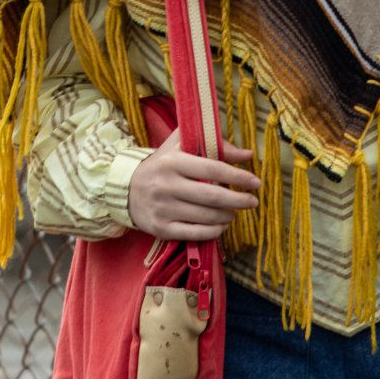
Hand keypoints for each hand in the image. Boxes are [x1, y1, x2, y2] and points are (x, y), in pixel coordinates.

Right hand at [127, 127, 259, 241]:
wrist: (124, 188)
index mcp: (172, 162)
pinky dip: (215, 231)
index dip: (238, 176)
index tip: (255, 182)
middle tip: (253, 201)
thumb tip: (247, 154)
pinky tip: (220, 224)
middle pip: (213, 196)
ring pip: (207, 217)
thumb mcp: (180, 146)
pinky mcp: (161, 228)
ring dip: (228, 215)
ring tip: (233, 211)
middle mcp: (166, 185)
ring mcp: (163, 209)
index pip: (212, 169)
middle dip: (239, 200)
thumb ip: (214, 145)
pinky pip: (197, 234)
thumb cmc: (160, 164)